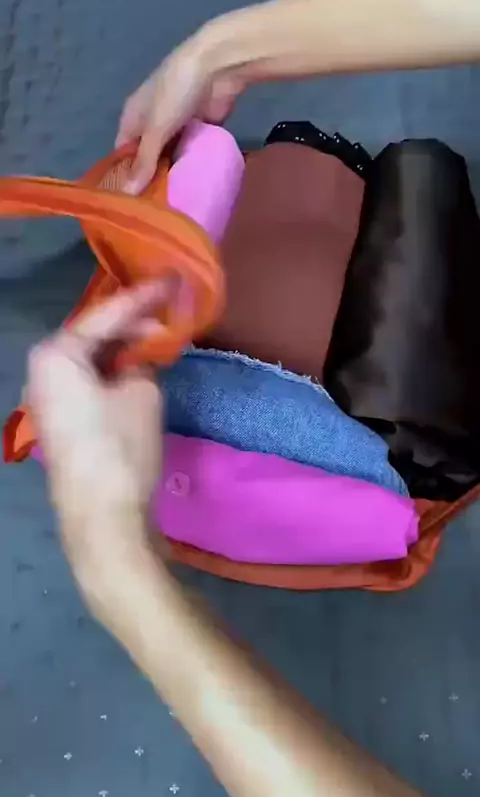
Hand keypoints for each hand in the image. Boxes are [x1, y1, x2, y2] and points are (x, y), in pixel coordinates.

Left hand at [27, 282, 167, 612]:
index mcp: (56, 355)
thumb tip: (144, 356)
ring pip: (91, 359)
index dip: (144, 297)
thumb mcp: (143, 393)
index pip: (106, 315)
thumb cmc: (121, 448)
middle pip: (93, 335)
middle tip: (171, 310)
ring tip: (161, 337)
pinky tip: (140, 367)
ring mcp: (47, 397)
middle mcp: (42, 370)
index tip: (173, 279)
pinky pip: (87, 381)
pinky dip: (113, 371)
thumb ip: (144, 361)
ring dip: (124, 349)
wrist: (103, 517)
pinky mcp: (60, 420)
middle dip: (132, 323)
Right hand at [115, 21, 246, 194]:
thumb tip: (126, 194)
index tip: (128, 205)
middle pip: (147, 158)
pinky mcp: (198, 129)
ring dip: (171, 176)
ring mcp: (176, 126)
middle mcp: (151, 123)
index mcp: (133, 118)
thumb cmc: (175, 93)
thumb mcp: (155, 130)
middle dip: (150, 180)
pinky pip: (190, 153)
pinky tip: (192, 190)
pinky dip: (189, 167)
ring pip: (169, 157)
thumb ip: (144, 162)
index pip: (122, 154)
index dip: (124, 177)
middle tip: (153, 213)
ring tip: (172, 208)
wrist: (217, 67)